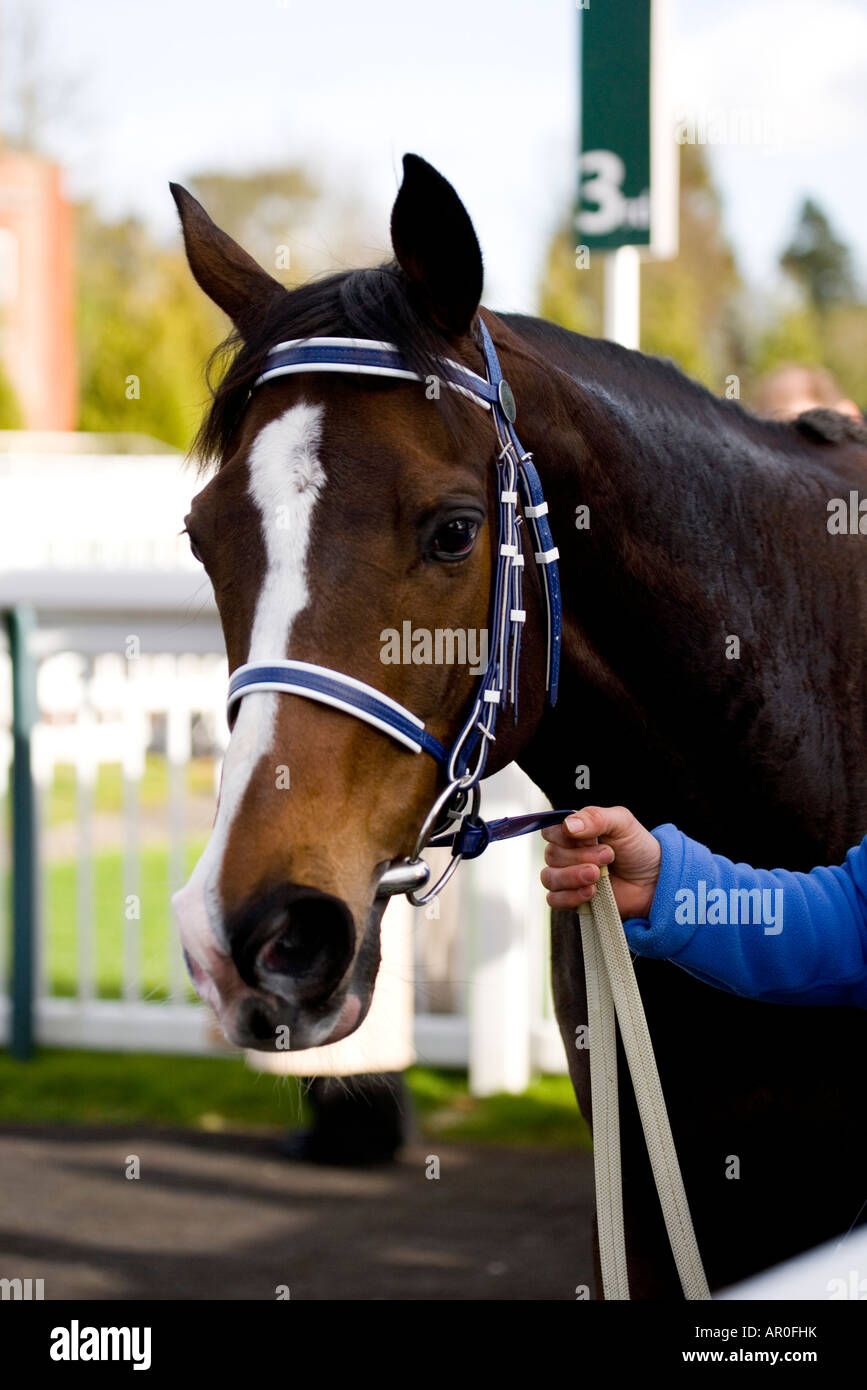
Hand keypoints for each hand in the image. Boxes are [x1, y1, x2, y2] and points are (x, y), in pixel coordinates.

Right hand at [540, 805, 660, 918]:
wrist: (654, 880)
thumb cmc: (637, 848)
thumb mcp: (622, 823)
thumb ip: (595, 817)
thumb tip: (568, 825)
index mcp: (573, 832)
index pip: (550, 831)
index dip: (565, 836)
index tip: (592, 839)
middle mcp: (566, 853)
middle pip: (551, 855)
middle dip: (580, 856)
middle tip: (608, 856)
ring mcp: (567, 877)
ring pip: (550, 878)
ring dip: (573, 876)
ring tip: (598, 876)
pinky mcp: (571, 899)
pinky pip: (554, 900)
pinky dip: (570, 897)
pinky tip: (591, 892)